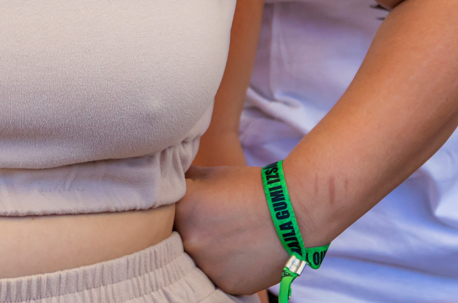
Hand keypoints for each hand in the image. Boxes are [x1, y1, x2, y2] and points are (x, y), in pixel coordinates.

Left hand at [177, 166, 289, 296]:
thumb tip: (166, 180)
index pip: (163, 213)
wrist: (293, 210)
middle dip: (190, 232)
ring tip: (228, 236)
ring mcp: (207, 267)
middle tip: (214, 223)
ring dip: (206, 251)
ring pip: (196, 262)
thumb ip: (183, 180)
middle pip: (176, 240)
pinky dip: (225, 267)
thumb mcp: (210, 174)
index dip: (177, 210)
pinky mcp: (227, 284)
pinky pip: (217, 277)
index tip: (193, 207)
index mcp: (180, 210)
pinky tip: (239, 250)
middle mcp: (188, 241)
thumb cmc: (250, 186)